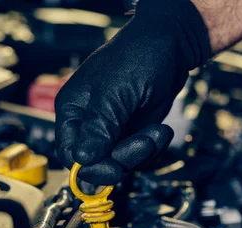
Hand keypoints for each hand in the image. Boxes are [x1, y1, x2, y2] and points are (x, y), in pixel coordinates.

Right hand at [55, 0, 210, 184]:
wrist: (172, 44)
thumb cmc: (137, 58)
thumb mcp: (113, 94)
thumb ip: (98, 128)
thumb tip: (81, 160)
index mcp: (73, 111)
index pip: (70, 154)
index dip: (89, 167)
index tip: (115, 169)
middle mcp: (89, 123)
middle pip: (96, 162)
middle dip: (122, 159)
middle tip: (145, 144)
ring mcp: (112, 129)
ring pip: (120, 162)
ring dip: (143, 153)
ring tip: (159, 131)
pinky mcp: (133, 133)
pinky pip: (138, 157)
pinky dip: (152, 149)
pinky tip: (161, 131)